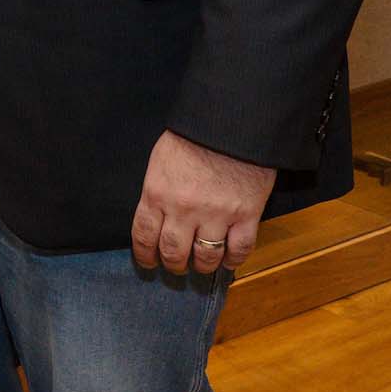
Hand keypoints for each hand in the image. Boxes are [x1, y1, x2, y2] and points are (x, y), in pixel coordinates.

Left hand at [131, 130, 277, 274]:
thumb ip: (157, 190)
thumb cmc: (192, 135)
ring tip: (201, 266)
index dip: (144, 255)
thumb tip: (155, 215)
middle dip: (173, 264)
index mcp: (157, 193)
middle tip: (176, 267)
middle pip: (173, 251)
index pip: (144, 235)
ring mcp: (216, 214)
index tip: (147, 263)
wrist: (230, 123)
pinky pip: (239, 249)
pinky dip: (233, 260)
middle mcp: (183, 209)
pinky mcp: (246, 215)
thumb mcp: (160, 160)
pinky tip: (229, 261)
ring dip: (202, 266)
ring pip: (206, 257)